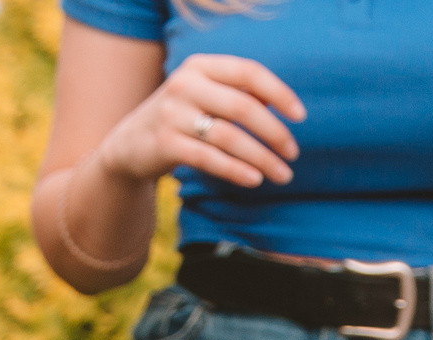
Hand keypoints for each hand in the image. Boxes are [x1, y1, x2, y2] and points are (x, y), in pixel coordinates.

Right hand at [95, 53, 304, 189]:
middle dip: (274, 132)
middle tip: (293, 153)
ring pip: (228, 136)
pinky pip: (209, 158)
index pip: (248, 72)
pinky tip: (255, 179)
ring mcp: (172, 114)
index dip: (279, 93)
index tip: (301, 116)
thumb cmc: (183, 119)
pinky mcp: (164, 143)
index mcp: (200, 66)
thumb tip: (279, 103)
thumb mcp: (207, 97)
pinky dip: (236, 170)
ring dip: (262, 158)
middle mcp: (184, 85)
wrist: (131, 144)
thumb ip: (239, 94)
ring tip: (283, 174)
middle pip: (243, 107)